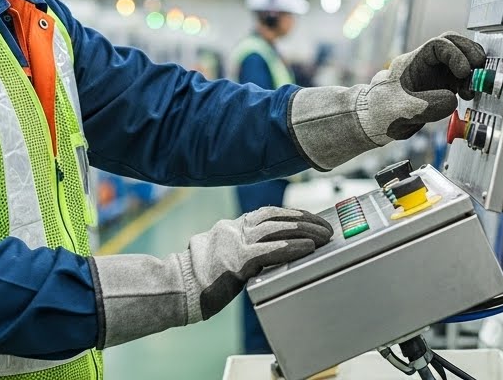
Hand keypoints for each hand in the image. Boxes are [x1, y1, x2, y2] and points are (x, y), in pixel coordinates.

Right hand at [92, 206, 331, 347]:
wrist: (176, 289)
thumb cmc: (196, 279)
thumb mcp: (218, 254)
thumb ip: (239, 248)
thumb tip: (262, 251)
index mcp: (231, 226)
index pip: (268, 213)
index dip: (293, 213)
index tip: (310, 217)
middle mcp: (234, 229)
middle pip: (278, 217)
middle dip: (305, 221)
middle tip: (325, 227)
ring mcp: (236, 243)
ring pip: (278, 229)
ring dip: (305, 231)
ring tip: (323, 236)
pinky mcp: (238, 260)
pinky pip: (272, 250)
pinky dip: (292, 247)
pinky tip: (308, 248)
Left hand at [366, 32, 486, 140]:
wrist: (376, 123)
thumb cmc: (381, 111)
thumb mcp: (402, 110)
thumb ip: (427, 105)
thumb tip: (453, 99)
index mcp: (413, 62)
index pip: (438, 45)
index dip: (455, 54)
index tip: (464, 71)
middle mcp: (426, 64)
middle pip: (453, 45)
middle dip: (469, 53)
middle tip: (480, 68)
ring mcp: (435, 75)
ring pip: (461, 60)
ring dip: (472, 71)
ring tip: (472, 89)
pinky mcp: (442, 87)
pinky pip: (461, 78)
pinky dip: (469, 83)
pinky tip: (468, 96)